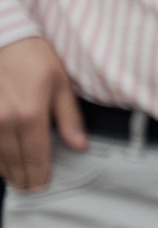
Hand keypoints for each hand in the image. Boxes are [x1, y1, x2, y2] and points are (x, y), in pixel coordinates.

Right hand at [0, 36, 83, 190]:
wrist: (3, 38)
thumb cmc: (34, 57)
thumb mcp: (61, 84)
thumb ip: (69, 118)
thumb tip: (80, 145)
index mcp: (30, 115)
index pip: (36, 157)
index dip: (39, 175)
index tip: (42, 187)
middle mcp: (5, 121)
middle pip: (14, 161)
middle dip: (23, 178)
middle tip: (29, 190)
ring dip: (6, 171)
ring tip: (16, 180)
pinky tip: (0, 163)